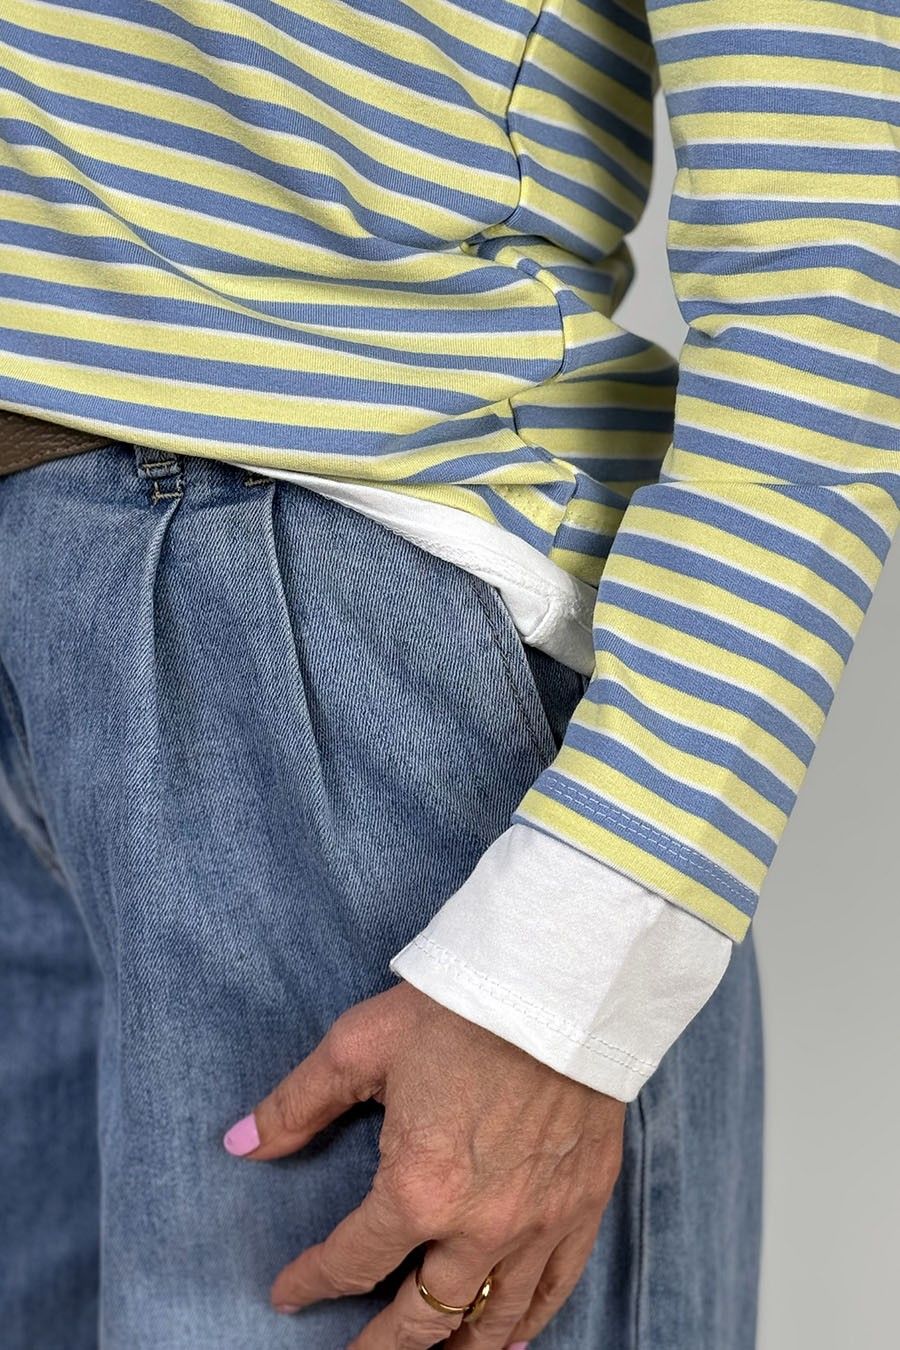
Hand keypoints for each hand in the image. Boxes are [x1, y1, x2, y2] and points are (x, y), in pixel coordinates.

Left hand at [223, 982, 625, 1347]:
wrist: (559, 984)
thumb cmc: (457, 1010)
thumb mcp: (359, 1045)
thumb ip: (298, 1104)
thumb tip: (239, 1143)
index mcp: (417, 1189)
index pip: (351, 1262)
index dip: (311, 1282)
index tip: (288, 1291)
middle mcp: (478, 1226)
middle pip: (421, 1316)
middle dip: (380, 1346)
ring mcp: (537, 1223)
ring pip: (492, 1320)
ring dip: (454, 1349)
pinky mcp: (583, 1205)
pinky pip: (554, 1290)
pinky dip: (528, 1324)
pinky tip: (510, 1339)